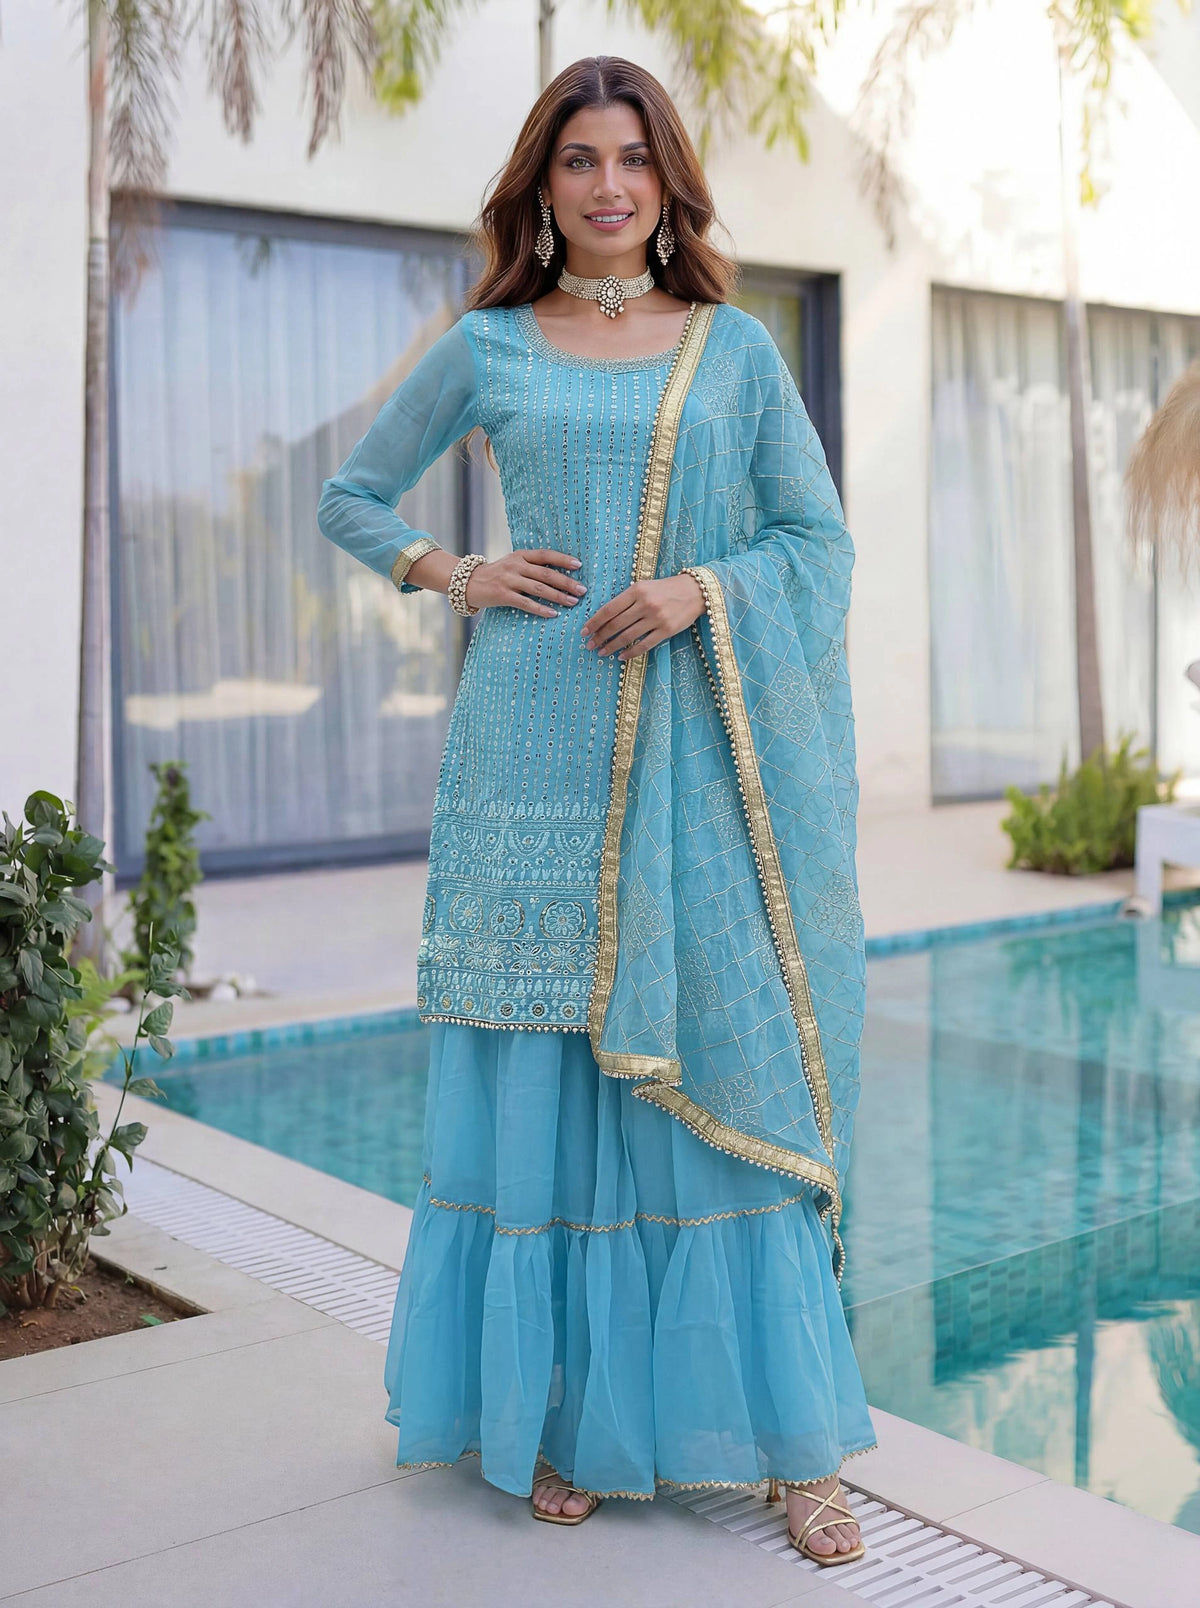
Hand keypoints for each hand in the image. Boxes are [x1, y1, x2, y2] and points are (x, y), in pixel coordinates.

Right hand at [465, 549, 585, 616]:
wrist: (468, 582)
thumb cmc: (495, 575)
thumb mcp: (512, 564)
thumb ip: (530, 567)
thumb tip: (557, 574)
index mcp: (520, 555)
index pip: (545, 555)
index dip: (562, 559)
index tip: (579, 565)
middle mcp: (515, 565)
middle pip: (546, 573)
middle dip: (566, 582)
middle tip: (582, 589)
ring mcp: (508, 580)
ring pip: (539, 588)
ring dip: (558, 596)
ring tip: (573, 602)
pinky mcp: (503, 595)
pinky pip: (526, 603)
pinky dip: (541, 609)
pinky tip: (553, 614)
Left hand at [581, 574, 705, 661]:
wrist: (696, 591)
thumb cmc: (666, 589)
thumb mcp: (644, 586)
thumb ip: (627, 599)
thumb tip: (605, 617)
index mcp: (637, 590)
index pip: (609, 609)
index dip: (594, 622)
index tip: (584, 631)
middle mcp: (645, 604)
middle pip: (615, 624)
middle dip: (599, 636)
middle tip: (589, 645)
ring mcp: (656, 618)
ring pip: (627, 636)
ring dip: (611, 646)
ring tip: (601, 652)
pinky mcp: (666, 630)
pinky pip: (644, 645)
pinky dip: (630, 652)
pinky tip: (621, 656)